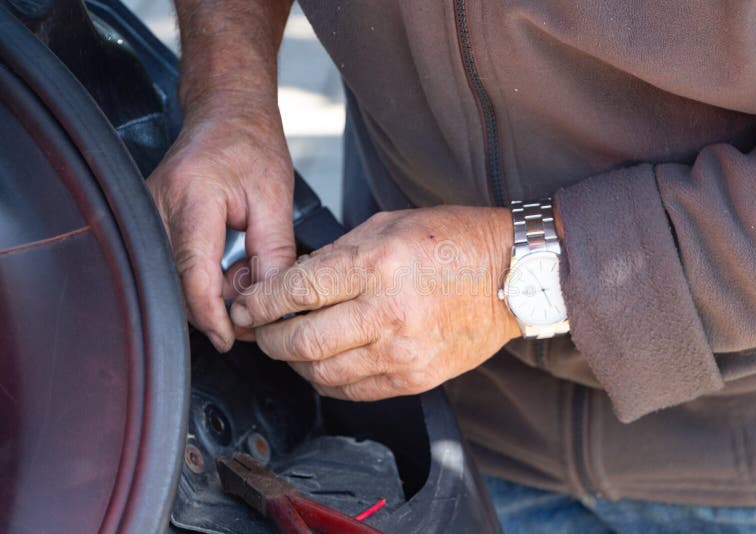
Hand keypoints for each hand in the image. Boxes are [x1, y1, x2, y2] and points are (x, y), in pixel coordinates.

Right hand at [147, 108, 294, 351]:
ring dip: (212, 291)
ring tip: (248, 271)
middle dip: (217, 306)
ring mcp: (146, 213)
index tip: (230, 338)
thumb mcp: (275, 201)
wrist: (226, 114)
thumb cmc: (251, 146)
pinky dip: (202, 277)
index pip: (193, 274)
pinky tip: (230, 265)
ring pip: (174, 279)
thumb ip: (274, 256)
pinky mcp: (149, 221)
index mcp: (193, 198)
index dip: (212, 315)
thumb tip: (272, 303)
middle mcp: (158, 206)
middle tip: (255, 308)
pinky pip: (171, 265)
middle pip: (178, 283)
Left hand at [229, 206, 521, 400]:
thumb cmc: (452, 242)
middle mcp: (387, 311)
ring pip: (322, 373)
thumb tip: (292, 282)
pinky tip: (321, 364)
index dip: (259, 302)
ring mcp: (402, 351)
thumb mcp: (388, 225)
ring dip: (294, 362)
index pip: (297, 291)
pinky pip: (353, 391)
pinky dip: (326, 381)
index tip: (245, 306)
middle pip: (302, 340)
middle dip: (267, 338)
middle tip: (258, 330)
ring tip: (289, 346)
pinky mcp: (414, 378)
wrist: (511, 276)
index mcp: (377, 264)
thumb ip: (336, 255)